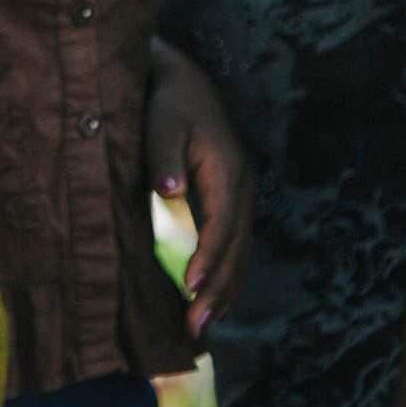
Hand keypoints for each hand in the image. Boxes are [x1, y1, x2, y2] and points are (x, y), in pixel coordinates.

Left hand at [145, 38, 254, 338]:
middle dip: (218, 289)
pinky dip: (225, 275)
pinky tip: (211, 299)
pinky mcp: (231, 201)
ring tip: (202, 325)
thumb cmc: (169, 103)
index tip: (187, 288)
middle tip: (194, 325)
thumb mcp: (162, 122)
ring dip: (224, 290)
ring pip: (240, 253)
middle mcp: (242, 188)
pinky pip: (234, 245)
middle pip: (237, 249)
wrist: (184, 81)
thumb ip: (164, 156)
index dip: (207, 260)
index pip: (221, 226)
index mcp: (229, 171)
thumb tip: (168, 189)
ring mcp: (241, 196)